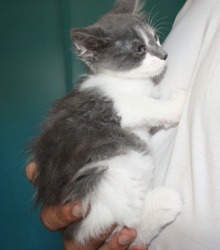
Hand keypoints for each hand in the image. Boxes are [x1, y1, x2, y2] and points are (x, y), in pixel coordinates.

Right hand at [25, 162, 146, 249]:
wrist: (105, 180)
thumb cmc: (84, 179)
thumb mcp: (70, 171)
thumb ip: (53, 171)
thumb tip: (32, 167)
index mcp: (62, 214)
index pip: (51, 220)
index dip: (62, 215)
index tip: (80, 207)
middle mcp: (74, 230)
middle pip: (73, 243)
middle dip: (92, 236)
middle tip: (111, 222)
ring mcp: (93, 240)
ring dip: (112, 246)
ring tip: (129, 232)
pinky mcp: (109, 244)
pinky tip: (141, 243)